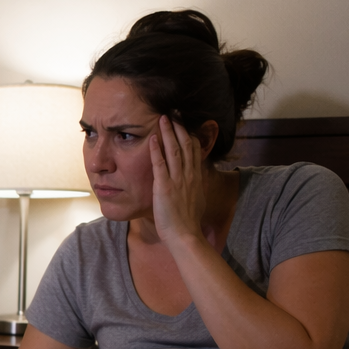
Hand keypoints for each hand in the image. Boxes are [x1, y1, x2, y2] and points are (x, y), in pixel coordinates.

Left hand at [149, 115, 209, 245]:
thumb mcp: (195, 200)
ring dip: (168, 133)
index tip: (184, 123)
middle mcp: (189, 175)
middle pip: (186, 144)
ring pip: (174, 150)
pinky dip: (157, 150)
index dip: (189, 134)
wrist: (185, 235)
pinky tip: (153, 138)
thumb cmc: (188, 222)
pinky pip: (160, 164)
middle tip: (174, 113)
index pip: (194, 150)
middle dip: (180, 127)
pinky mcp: (164, 187)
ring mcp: (177, 180)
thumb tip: (193, 184)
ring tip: (163, 118)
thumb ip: (192, 188)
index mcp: (195, 178)